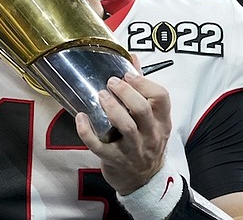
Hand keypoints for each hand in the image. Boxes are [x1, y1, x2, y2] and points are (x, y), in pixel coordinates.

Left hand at [75, 68, 171, 195]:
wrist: (144, 182)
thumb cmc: (146, 144)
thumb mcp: (152, 119)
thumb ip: (142, 89)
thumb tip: (132, 59)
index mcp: (161, 122)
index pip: (161, 97)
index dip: (144, 83)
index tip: (128, 75)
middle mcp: (150, 135)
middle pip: (142, 110)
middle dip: (126, 92)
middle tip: (112, 82)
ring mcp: (133, 149)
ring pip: (126, 127)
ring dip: (112, 108)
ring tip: (101, 96)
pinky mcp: (114, 159)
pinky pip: (100, 146)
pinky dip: (88, 131)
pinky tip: (81, 118)